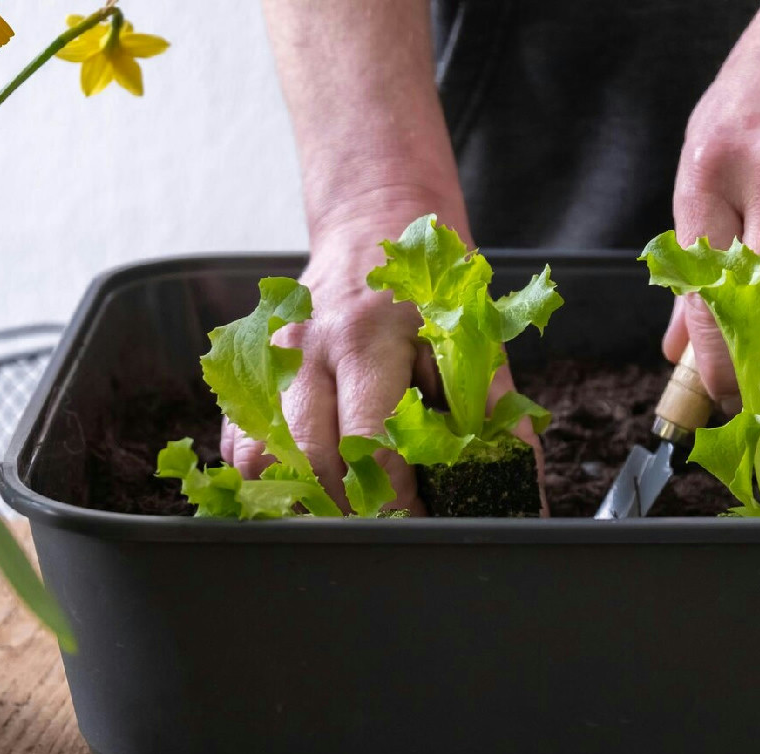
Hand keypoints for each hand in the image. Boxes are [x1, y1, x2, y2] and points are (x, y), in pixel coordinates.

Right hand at [220, 210, 541, 515]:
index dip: (394, 497)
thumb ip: (492, 408)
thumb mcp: (471, 335)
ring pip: (261, 453)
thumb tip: (519, 475)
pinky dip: (269, 473)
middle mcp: (309, 347)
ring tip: (343, 511)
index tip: (419, 517)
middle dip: (348, 508)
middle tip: (383, 524)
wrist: (373, 222)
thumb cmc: (429, 283)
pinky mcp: (251, 367)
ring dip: (300, 496)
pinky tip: (307, 484)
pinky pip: (241, 438)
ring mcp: (270, 356)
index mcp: (367, 338)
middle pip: (309, 457)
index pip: (368, 441)